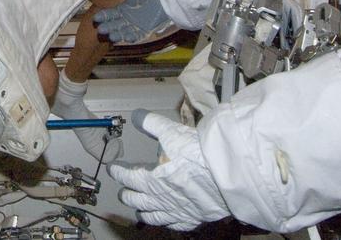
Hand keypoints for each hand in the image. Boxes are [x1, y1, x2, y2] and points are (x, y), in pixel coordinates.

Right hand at [93, 0, 170, 43]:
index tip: (96, 18)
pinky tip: (126, 38)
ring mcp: (136, 25)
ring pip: (123, 32)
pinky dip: (131, 37)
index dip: (103, 17)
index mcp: (123, 9)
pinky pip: (137, 36)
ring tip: (111, 36)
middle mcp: (127, 18)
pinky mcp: (145, 30)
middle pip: (115, 25)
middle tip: (100, 29)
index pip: (110, 14)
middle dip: (108, 27)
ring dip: (117, 34)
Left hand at [109, 111, 228, 230]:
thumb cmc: (198, 154)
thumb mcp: (171, 132)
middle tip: (123, 191)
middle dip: (128, 194)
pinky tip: (168, 221)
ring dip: (143, 212)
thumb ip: (151, 123)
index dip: (118, 172)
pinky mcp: (193, 218)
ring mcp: (176, 211)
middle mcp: (159, 199)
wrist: (226, 175)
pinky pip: (175, 225)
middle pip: (137, 199)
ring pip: (153, 216)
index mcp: (150, 180)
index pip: (128, 176)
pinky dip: (168, 223)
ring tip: (139, 211)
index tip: (114, 169)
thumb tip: (136, 116)